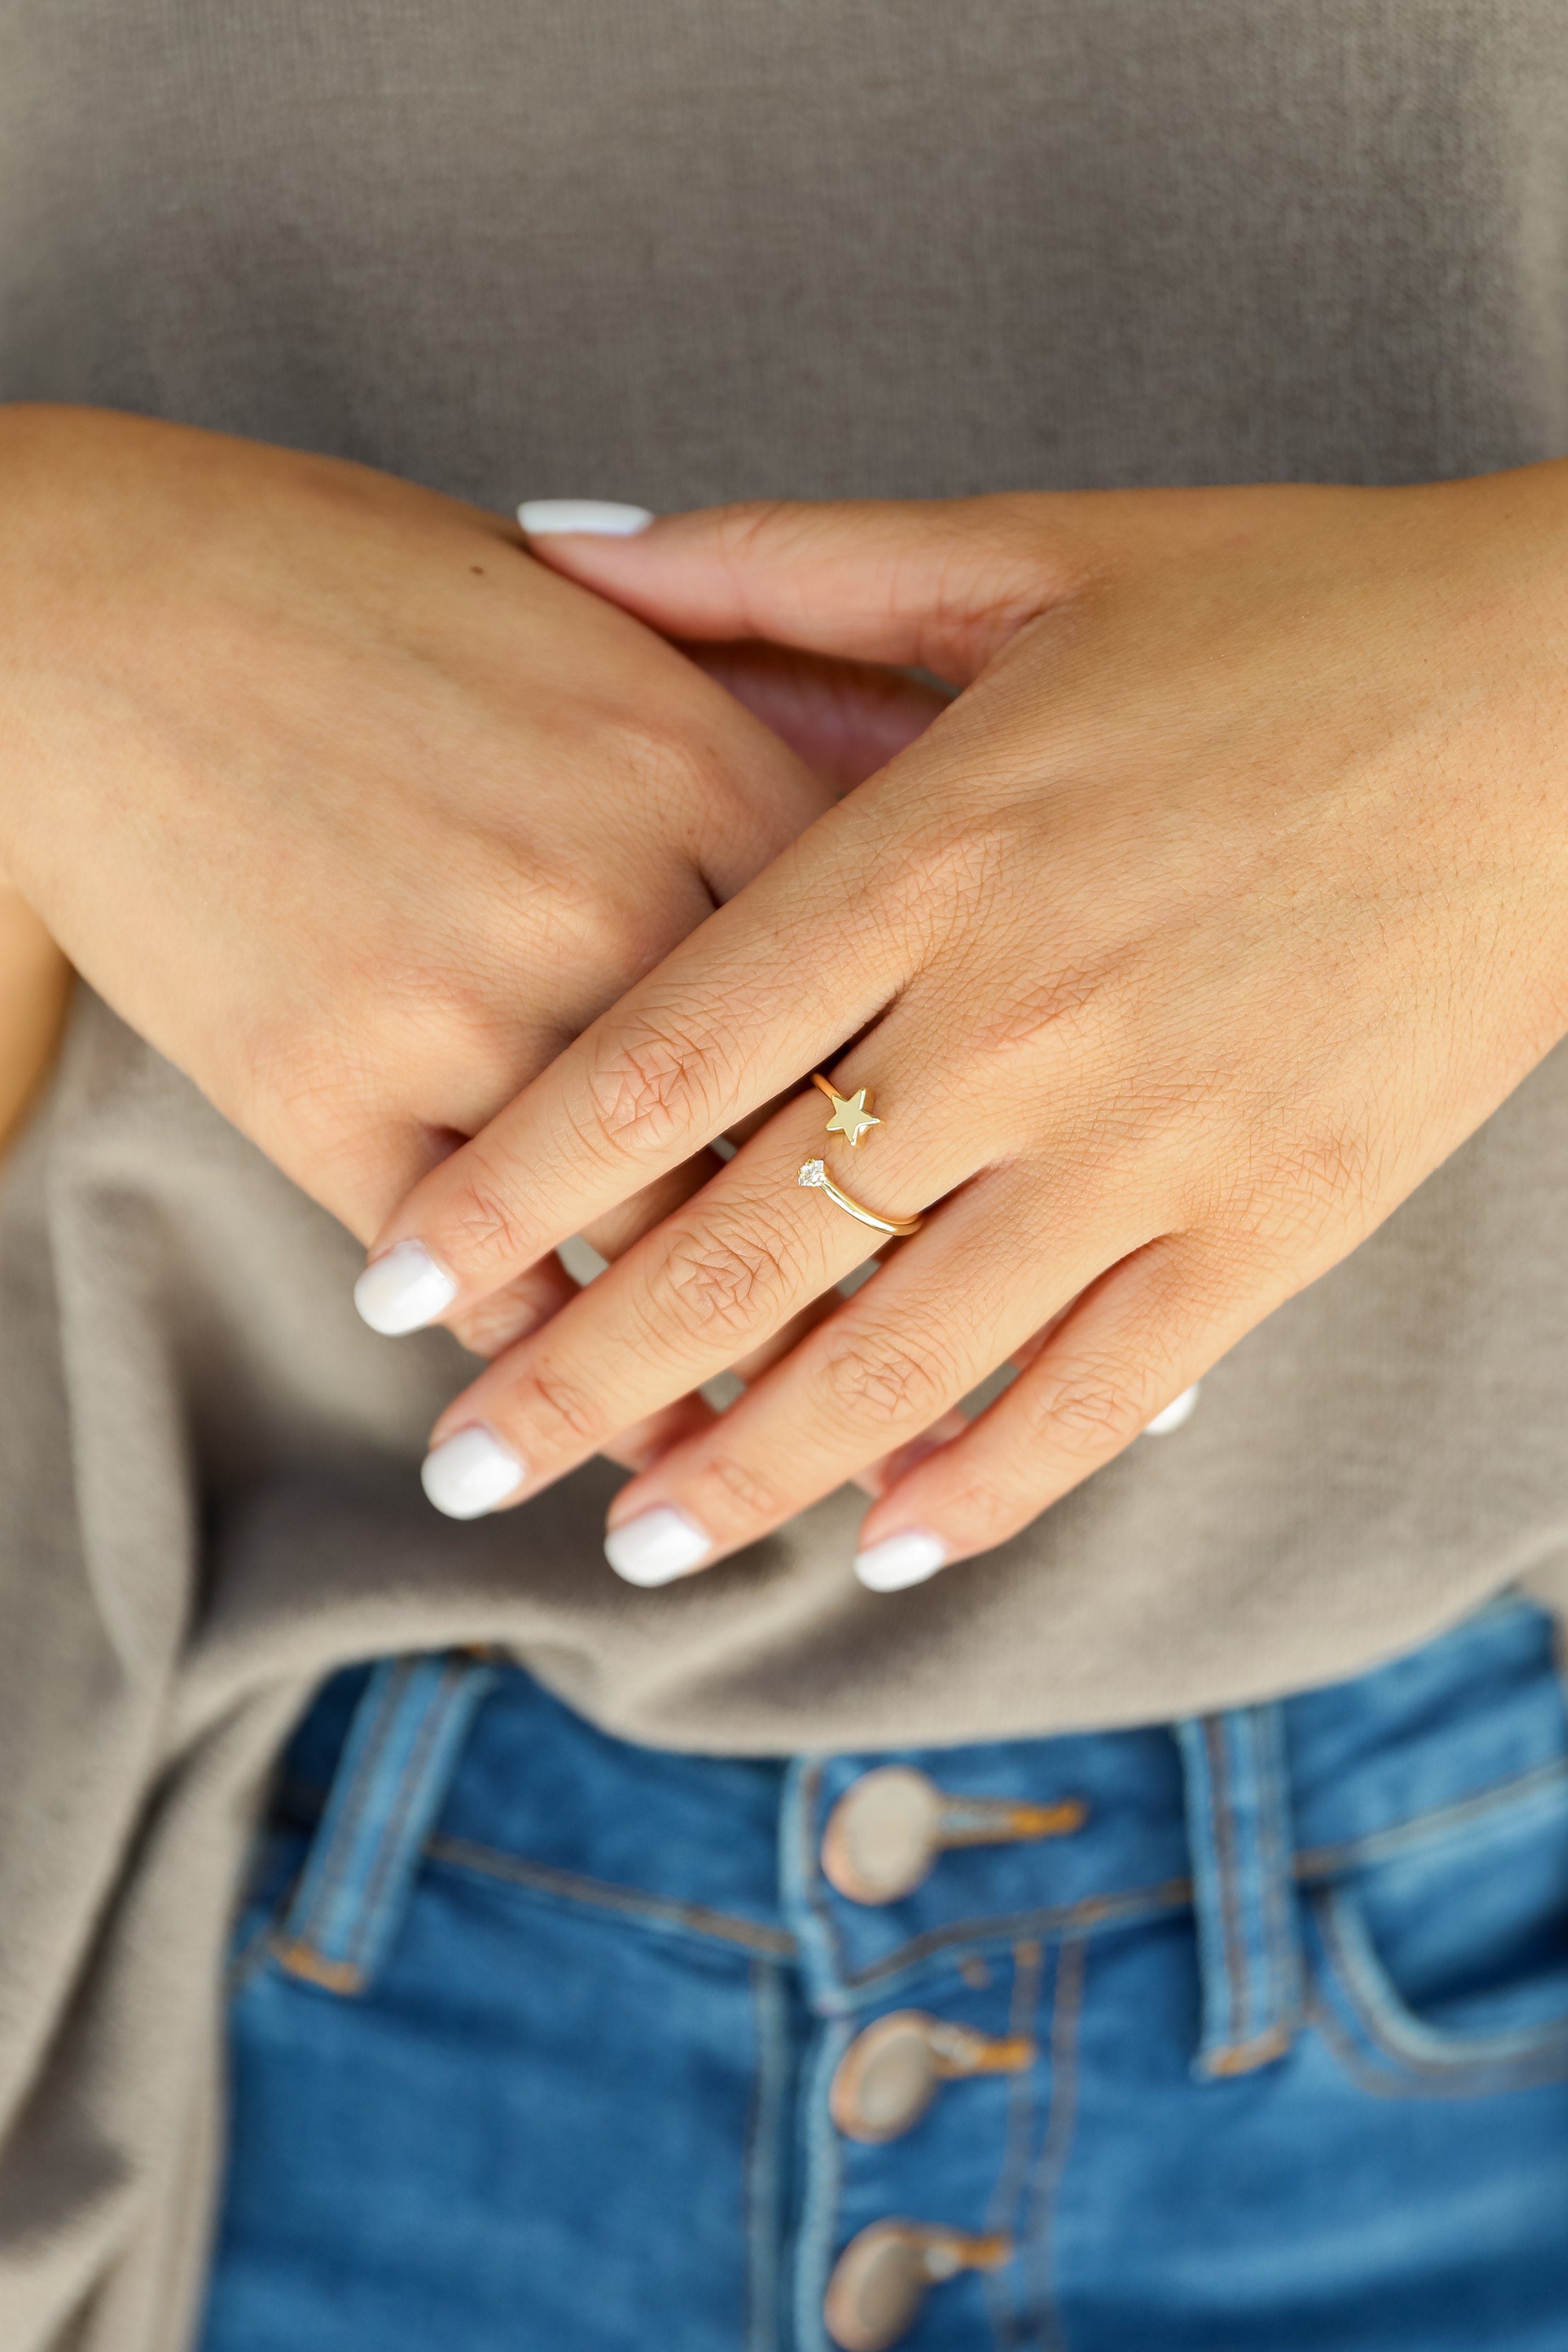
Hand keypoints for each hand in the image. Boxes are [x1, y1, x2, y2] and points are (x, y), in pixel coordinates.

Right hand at [0, 409, 938, 1387]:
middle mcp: (611, 894)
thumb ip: (732, 731)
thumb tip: (875, 868)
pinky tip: (578, 1410)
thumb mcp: (580, 621)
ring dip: (717, 1365)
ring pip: (649, 1242)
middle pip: (802, 1134)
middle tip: (931, 1378)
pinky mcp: (326, 1092)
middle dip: (879, 1277)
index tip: (1000, 1195)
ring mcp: (466, 1003)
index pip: (892, 978)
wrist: (79, 608)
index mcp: (700, 760)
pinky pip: (477, 1271)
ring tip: (766, 1457)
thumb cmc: (344, 591)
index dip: (952, 1107)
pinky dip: (539, 1352)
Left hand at [357, 477, 1567, 1575]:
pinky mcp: (1281, 1213)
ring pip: (902, 1348)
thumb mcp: (1021, 550)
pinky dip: (990, 1477)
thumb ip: (770, 565)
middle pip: (745, 1240)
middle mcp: (1016, 1014)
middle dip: (587, 1372)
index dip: (509, 1190)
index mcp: (926, 847)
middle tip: (470, 1468)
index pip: (655, 1062)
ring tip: (636, 1545)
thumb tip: (544, 540)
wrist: (1567, 690)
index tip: (402, 1290)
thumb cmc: (1288, 608)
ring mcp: (1153, 1133)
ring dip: (752, 1466)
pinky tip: (888, 1537)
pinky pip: (1105, 1386)